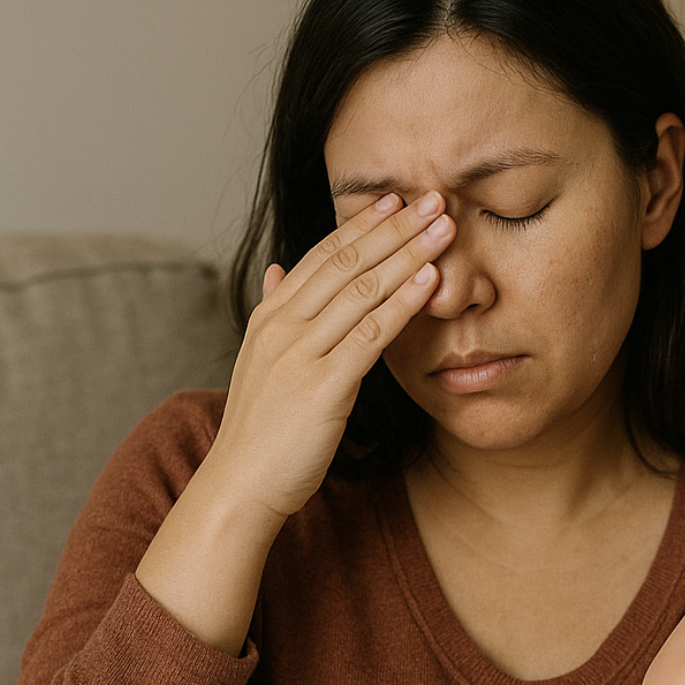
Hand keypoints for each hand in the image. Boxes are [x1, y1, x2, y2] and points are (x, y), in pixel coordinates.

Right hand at [210, 190, 454, 523]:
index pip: (322, 256)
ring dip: (408, 255)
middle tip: (435, 199)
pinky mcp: (322, 385)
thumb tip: (277, 269)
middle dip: (394, 228)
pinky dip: (402, 303)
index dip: (362, 225)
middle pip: (346, 263)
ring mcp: (299, 353)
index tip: (397, 200)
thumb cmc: (260, 432)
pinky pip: (370, 334)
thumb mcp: (260, 363)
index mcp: (270, 318)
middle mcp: (282, 326)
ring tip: (445, 229)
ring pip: (362, 290)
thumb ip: (274, 312)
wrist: (239, 486)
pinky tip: (430, 281)